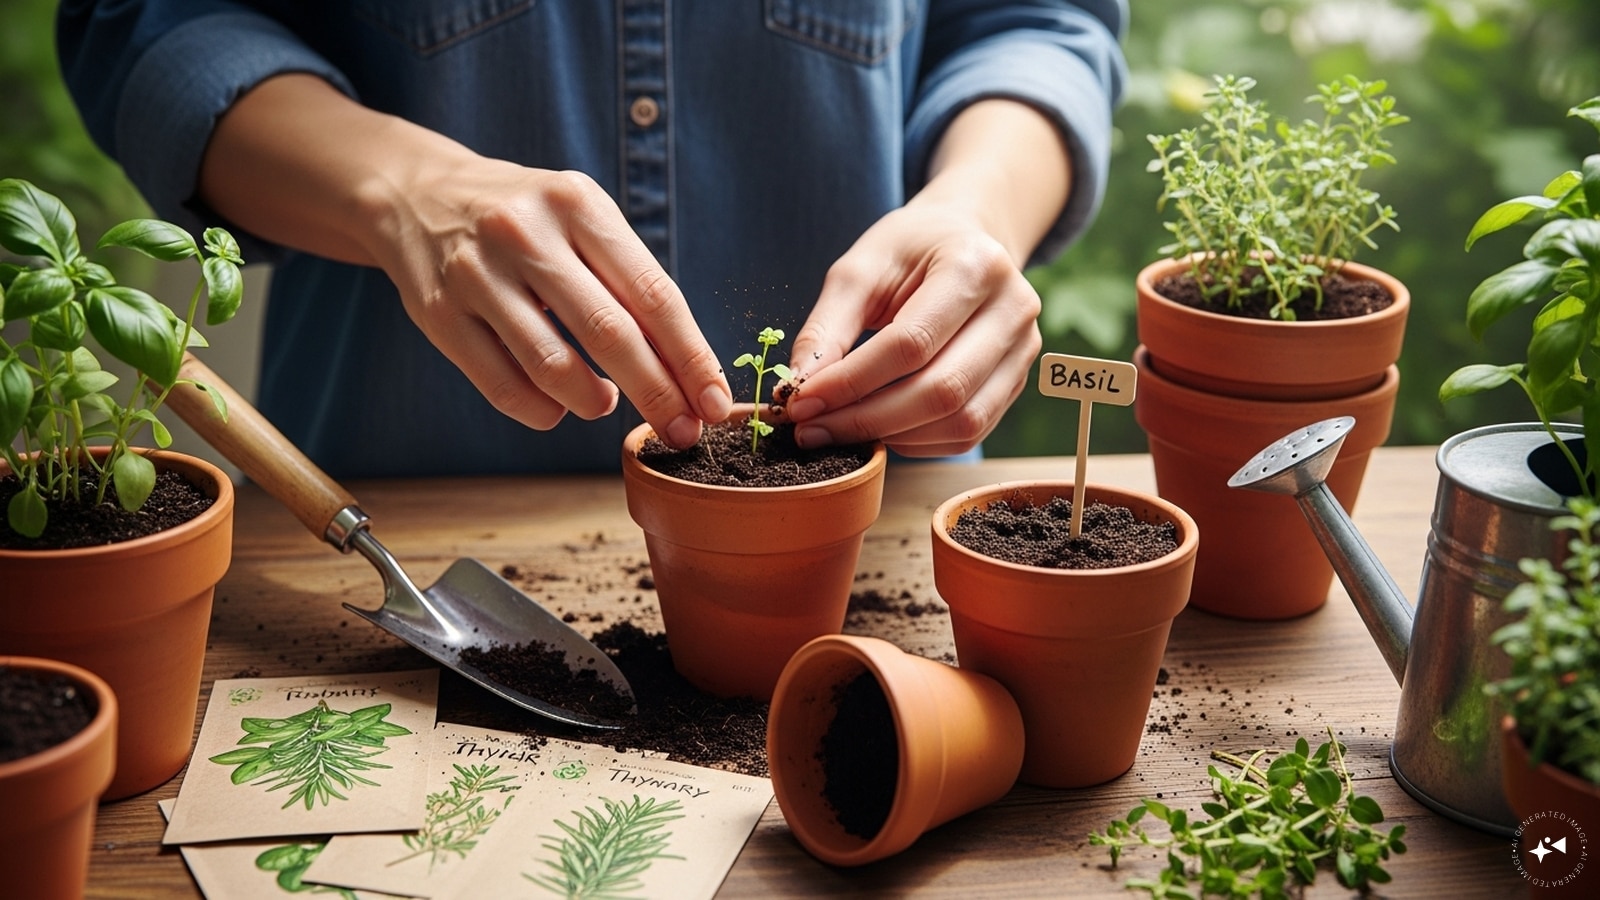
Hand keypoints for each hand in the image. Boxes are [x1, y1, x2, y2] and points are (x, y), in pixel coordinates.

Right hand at [199, 74, 730, 446]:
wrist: (416, 194)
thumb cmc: (526, 220)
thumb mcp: (581, 219)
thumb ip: (629, 282)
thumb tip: (689, 371)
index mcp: (578, 204)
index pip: (653, 293)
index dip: (691, 356)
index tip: (717, 402)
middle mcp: (527, 233)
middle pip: (611, 333)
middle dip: (658, 393)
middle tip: (683, 432)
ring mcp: (477, 274)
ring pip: (553, 366)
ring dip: (594, 402)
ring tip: (605, 403)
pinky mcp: (439, 313)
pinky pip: (503, 386)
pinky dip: (542, 410)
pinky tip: (557, 405)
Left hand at [783, 201, 1042, 456]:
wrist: (963, 241)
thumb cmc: (908, 251)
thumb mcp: (859, 269)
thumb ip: (827, 328)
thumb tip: (800, 389)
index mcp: (976, 265)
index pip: (910, 343)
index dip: (851, 382)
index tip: (801, 403)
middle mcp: (1013, 310)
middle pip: (941, 390)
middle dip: (867, 419)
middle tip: (813, 429)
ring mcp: (1024, 350)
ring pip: (961, 421)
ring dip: (893, 436)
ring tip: (840, 430)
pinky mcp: (1017, 381)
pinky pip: (969, 432)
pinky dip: (918, 442)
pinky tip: (881, 428)